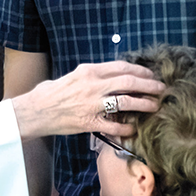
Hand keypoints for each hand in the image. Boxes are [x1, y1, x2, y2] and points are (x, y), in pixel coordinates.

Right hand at [11, 61, 164, 141]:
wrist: (34, 111)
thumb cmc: (50, 93)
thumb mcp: (73, 76)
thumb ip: (92, 75)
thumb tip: (110, 76)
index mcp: (89, 71)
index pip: (122, 67)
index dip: (141, 70)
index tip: (151, 74)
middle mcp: (93, 85)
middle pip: (129, 82)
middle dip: (149, 85)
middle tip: (161, 89)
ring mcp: (92, 105)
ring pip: (126, 102)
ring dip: (144, 104)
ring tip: (155, 106)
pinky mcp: (88, 122)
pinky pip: (114, 126)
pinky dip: (127, 128)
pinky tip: (133, 128)